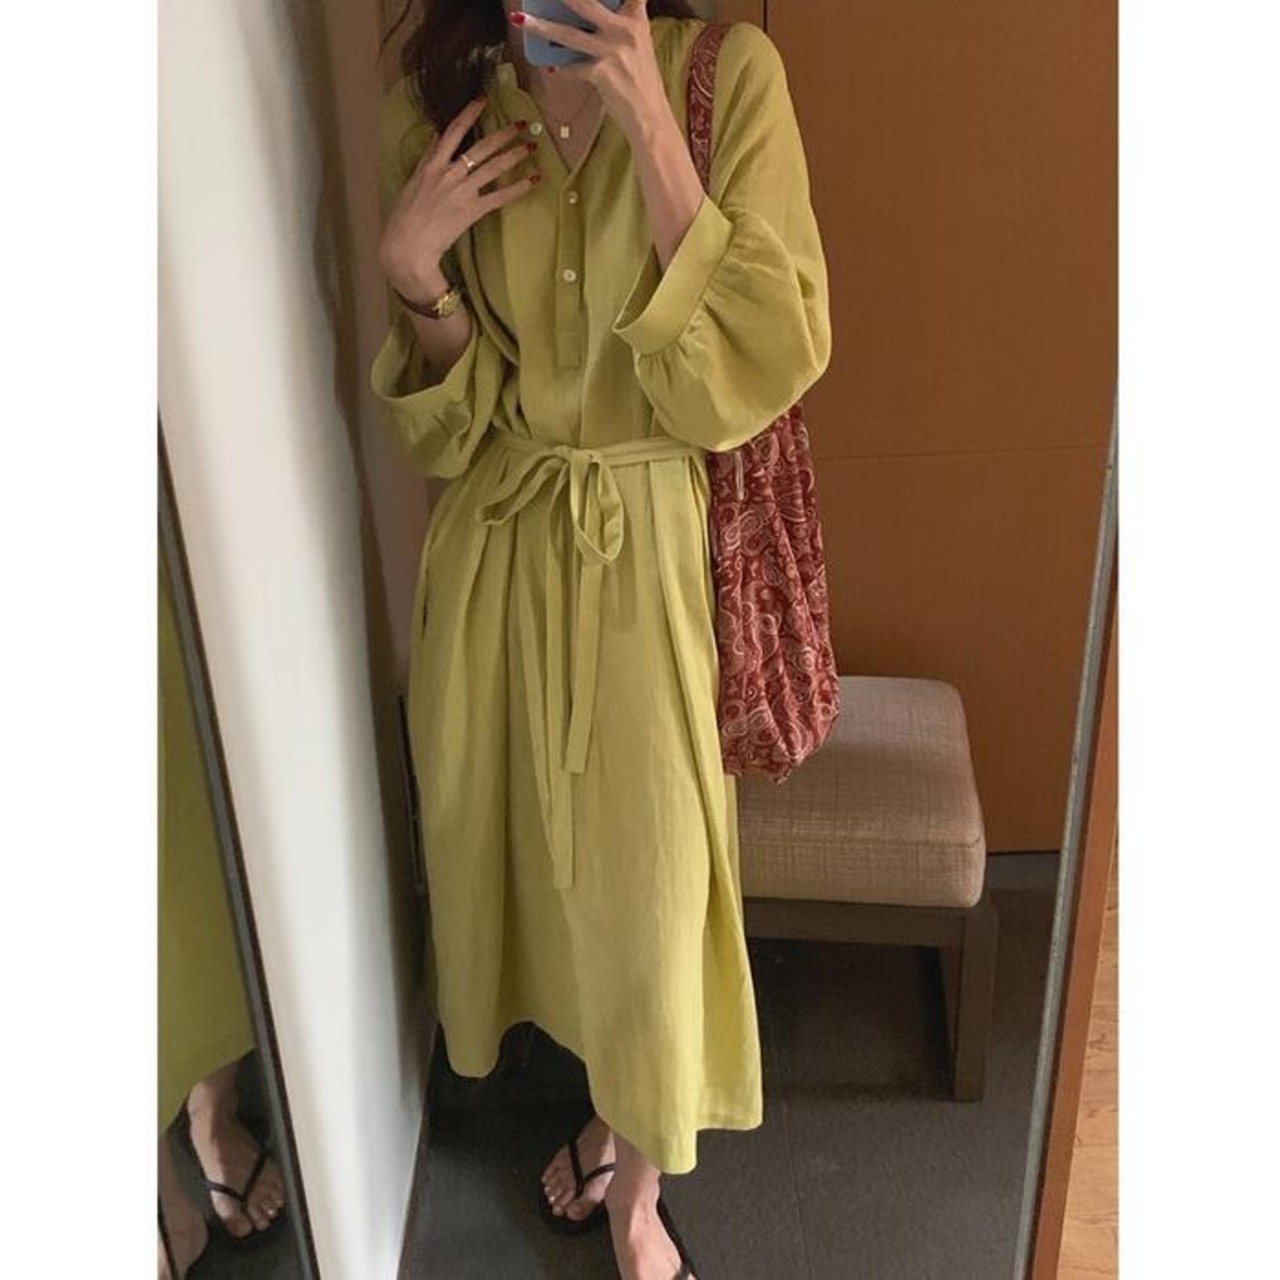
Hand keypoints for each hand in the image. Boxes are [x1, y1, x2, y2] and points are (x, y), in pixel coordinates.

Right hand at [378, 95, 539, 296]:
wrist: (407, 246)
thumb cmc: (406, 218)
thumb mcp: (413, 182)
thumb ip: (427, 158)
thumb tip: (436, 136)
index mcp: (432, 164)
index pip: (453, 131)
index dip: (469, 113)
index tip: (483, 100)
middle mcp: (448, 173)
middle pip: (480, 147)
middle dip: (502, 133)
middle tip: (521, 123)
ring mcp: (461, 191)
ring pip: (493, 167)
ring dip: (515, 155)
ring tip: (532, 146)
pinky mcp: (471, 210)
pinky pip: (500, 196)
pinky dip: (518, 188)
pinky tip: (534, 180)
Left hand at [513, 0, 669, 139]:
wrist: (650, 116)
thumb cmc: (641, 82)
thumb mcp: (638, 45)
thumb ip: (620, 25)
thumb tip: (586, 18)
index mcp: (636, 19)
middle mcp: (625, 30)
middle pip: (585, 2)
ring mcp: (612, 51)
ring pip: (568, 34)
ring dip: (541, 27)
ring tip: (520, 20)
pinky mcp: (601, 73)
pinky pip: (572, 68)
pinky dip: (562, 69)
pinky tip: (553, 69)